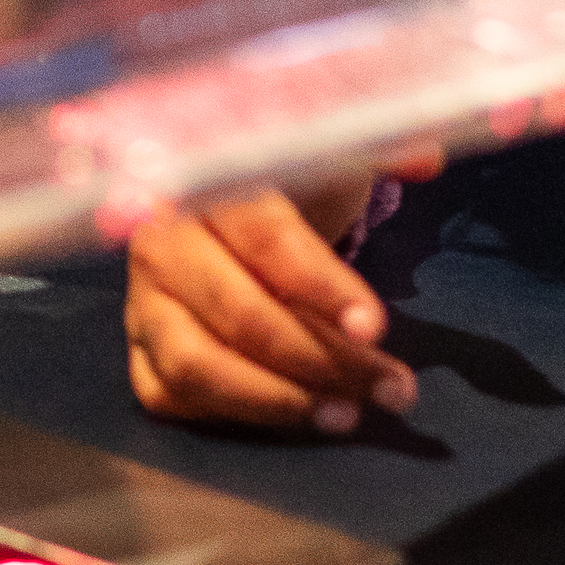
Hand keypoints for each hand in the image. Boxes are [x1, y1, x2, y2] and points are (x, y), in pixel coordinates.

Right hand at [124, 180, 418, 432]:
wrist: (233, 204)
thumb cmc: (293, 181)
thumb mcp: (333, 152)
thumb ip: (380, 149)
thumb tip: (425, 159)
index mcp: (209, 180)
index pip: (265, 240)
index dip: (323, 287)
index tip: (374, 328)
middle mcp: (161, 240)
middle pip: (238, 314)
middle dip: (322, 360)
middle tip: (389, 387)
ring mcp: (142, 299)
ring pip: (194, 366)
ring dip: (278, 400)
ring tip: (344, 414)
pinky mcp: (139, 345)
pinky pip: (168, 395)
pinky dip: (231, 414)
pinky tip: (293, 415)